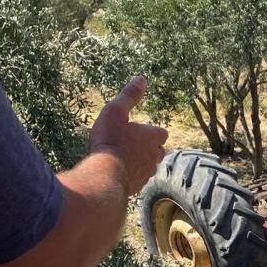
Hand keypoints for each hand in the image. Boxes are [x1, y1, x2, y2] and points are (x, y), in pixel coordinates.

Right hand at [89, 76, 168, 195]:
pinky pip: (139, 179)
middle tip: (134, 144)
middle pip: (159, 151)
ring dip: (142, 162)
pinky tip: (120, 172)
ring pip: (150, 167)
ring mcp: (147, 173)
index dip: (152, 132)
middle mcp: (154, 156)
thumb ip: (129, 95)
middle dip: (150, 148)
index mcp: (152, 138)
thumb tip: (141, 78)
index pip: (162, 133)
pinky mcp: (137, 187)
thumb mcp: (116, 111)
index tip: (141, 130)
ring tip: (126, 158)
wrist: (105, 174)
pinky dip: (133, 175)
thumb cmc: (110, 140)